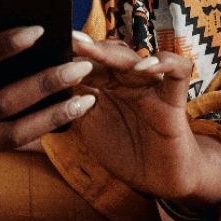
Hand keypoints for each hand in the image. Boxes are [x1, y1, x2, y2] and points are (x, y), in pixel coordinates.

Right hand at [0, 11, 96, 183]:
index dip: (0, 48)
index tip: (38, 29)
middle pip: (0, 104)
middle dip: (45, 84)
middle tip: (80, 65)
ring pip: (12, 136)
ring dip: (53, 117)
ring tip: (86, 98)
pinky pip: (7, 148)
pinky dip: (38, 131)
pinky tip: (64, 114)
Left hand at [66, 32, 220, 207]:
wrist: (157, 180)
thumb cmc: (124, 150)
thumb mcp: (90, 125)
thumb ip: (71, 104)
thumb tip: (42, 85)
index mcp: (108, 85)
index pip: (90, 62)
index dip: (72, 55)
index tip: (52, 46)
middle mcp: (129, 80)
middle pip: (111, 55)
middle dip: (89, 48)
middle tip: (70, 40)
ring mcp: (152, 87)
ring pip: (137, 58)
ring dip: (115, 54)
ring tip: (95, 51)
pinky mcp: (174, 99)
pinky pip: (178, 71)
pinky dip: (165, 63)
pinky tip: (145, 67)